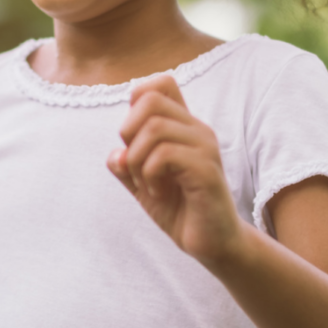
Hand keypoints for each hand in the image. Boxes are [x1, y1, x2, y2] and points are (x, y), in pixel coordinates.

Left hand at [107, 75, 242, 262]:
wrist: (212, 243)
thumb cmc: (180, 209)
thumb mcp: (142, 184)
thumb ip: (125, 165)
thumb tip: (115, 155)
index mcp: (183, 126)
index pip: (160, 83)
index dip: (136, 103)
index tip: (135, 139)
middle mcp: (197, 129)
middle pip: (150, 99)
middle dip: (128, 133)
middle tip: (135, 165)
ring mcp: (204, 147)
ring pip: (154, 128)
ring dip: (137, 161)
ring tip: (147, 184)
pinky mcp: (206, 170)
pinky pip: (164, 155)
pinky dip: (149, 176)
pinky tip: (159, 193)